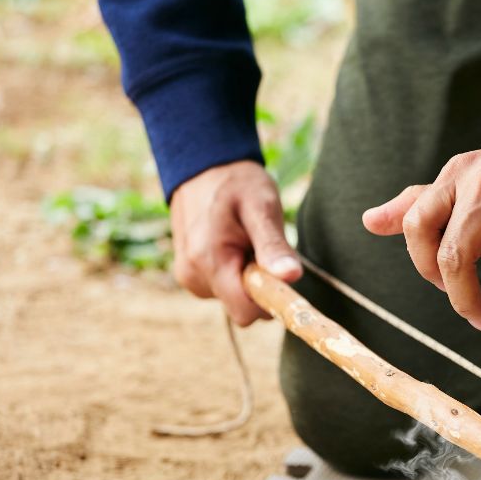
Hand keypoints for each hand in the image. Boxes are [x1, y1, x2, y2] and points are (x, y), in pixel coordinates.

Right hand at [170, 160, 301, 325]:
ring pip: (233, 299)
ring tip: (244, 241)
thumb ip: (273, 245)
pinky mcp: (189, 275)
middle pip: (241, 308)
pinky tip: (232, 246)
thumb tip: (292, 277)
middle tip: (260, 247)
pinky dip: (233, 273)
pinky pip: (222, 289)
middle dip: (259, 285)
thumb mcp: (261, 206)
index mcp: (209, 260)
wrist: (203, 167)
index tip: (281, 276)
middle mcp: (193, 275)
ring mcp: (188, 277)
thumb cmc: (237, 183)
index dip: (269, 300)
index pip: (245, 312)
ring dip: (246, 278)